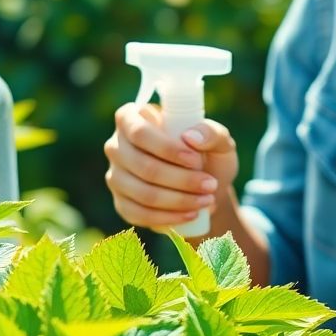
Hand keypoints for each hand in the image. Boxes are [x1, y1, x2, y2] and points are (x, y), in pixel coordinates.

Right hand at [104, 103, 238, 230]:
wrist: (205, 187)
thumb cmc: (208, 155)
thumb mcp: (219, 141)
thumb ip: (213, 133)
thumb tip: (191, 137)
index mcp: (132, 118)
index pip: (139, 132)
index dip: (167, 149)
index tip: (196, 161)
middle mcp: (117, 146)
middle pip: (142, 166)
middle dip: (181, 179)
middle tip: (210, 185)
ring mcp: (116, 176)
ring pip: (143, 193)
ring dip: (179, 200)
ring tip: (207, 199)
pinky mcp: (121, 203)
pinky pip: (139, 214)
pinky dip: (168, 217)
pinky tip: (191, 214)